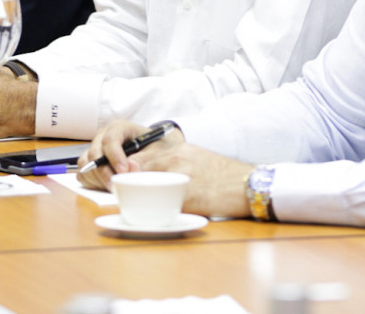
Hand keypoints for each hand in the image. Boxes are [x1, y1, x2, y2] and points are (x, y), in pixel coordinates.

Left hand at [78, 120, 253, 217]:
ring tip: (129, 204)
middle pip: (138, 172)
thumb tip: (144, 169)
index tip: (118, 181)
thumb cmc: (223, 173)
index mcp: (178, 150)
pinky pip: (163, 204)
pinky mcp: (189, 197)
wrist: (248, 185)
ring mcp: (182, 178)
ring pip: (146, 187)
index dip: (125, 171)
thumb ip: (172, 161)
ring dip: (136, 197)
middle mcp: (177, 161)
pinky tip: (150, 214)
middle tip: (116, 193)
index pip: (140, 158)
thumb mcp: (196, 157)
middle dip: (125, 184)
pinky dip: (154, 210)